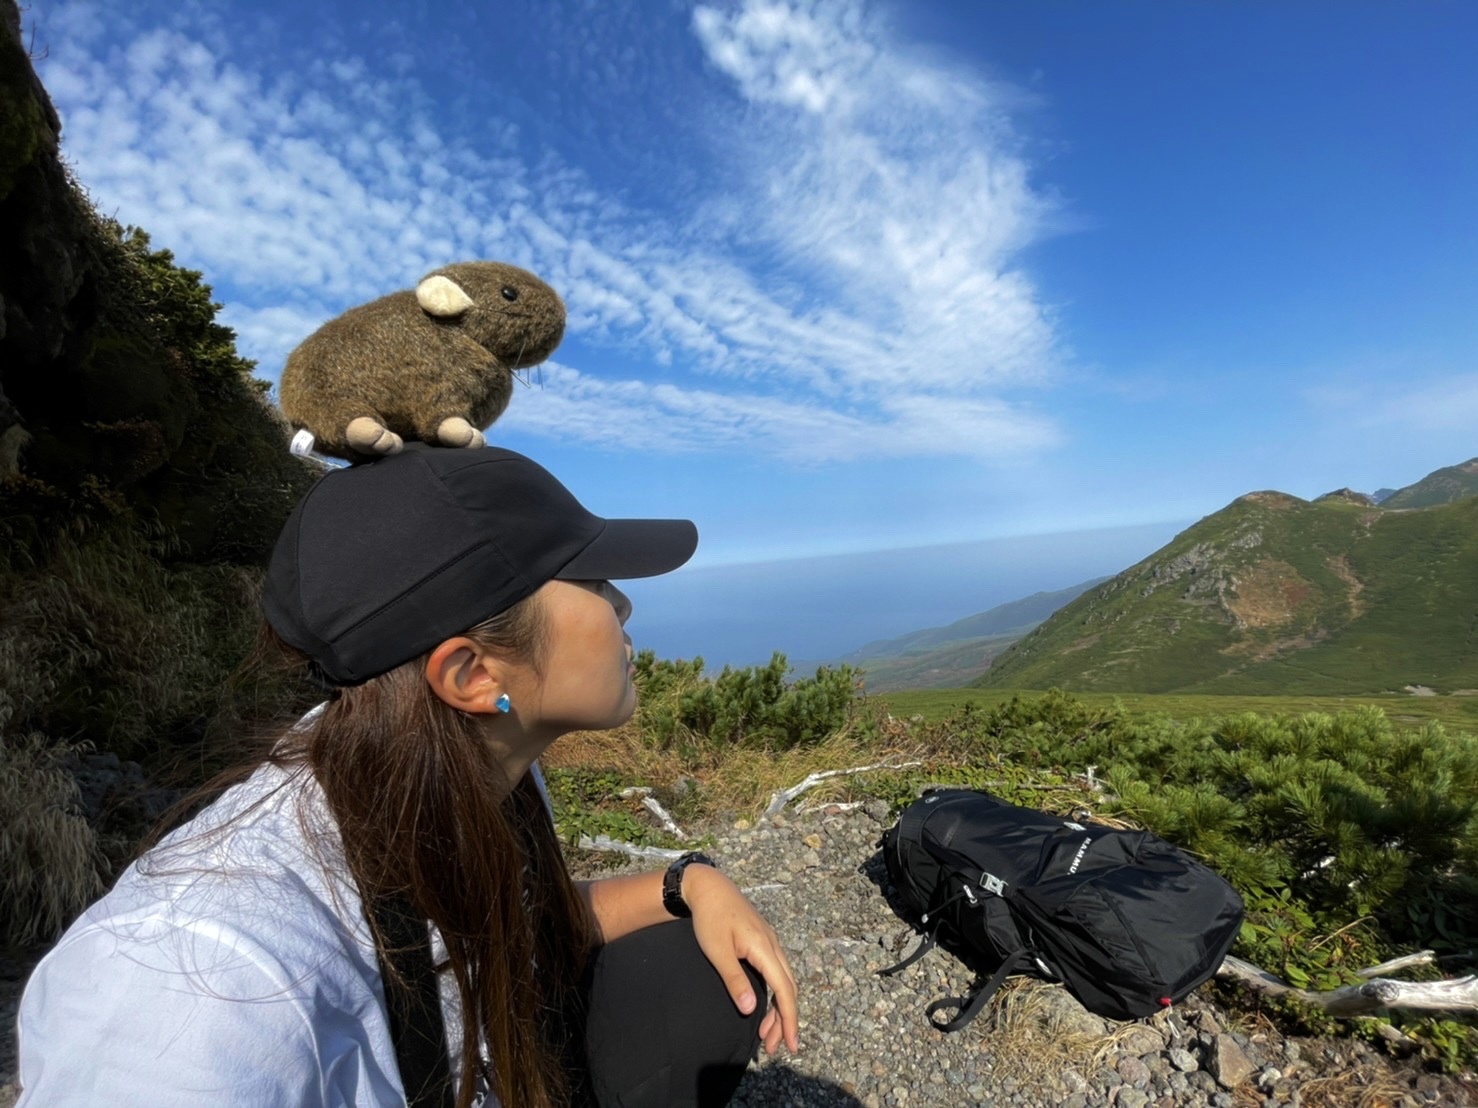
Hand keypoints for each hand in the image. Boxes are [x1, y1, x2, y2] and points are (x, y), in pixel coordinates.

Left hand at [682, 865, 799, 1054]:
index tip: (790, 1044)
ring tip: (766, 1034)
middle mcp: (773, 946)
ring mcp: (770, 942)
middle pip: (788, 989)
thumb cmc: (709, 918)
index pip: (784, 990)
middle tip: (773, 1047)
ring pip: (784, 981)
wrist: (708, 887)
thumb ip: (734, 980)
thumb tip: (751, 1010)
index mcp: (764, 948)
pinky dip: (774, 993)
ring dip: (779, 1009)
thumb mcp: (717, 951)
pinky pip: (776, 972)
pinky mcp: (763, 941)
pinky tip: (764, 1005)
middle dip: (784, 1020)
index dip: (789, 1019)